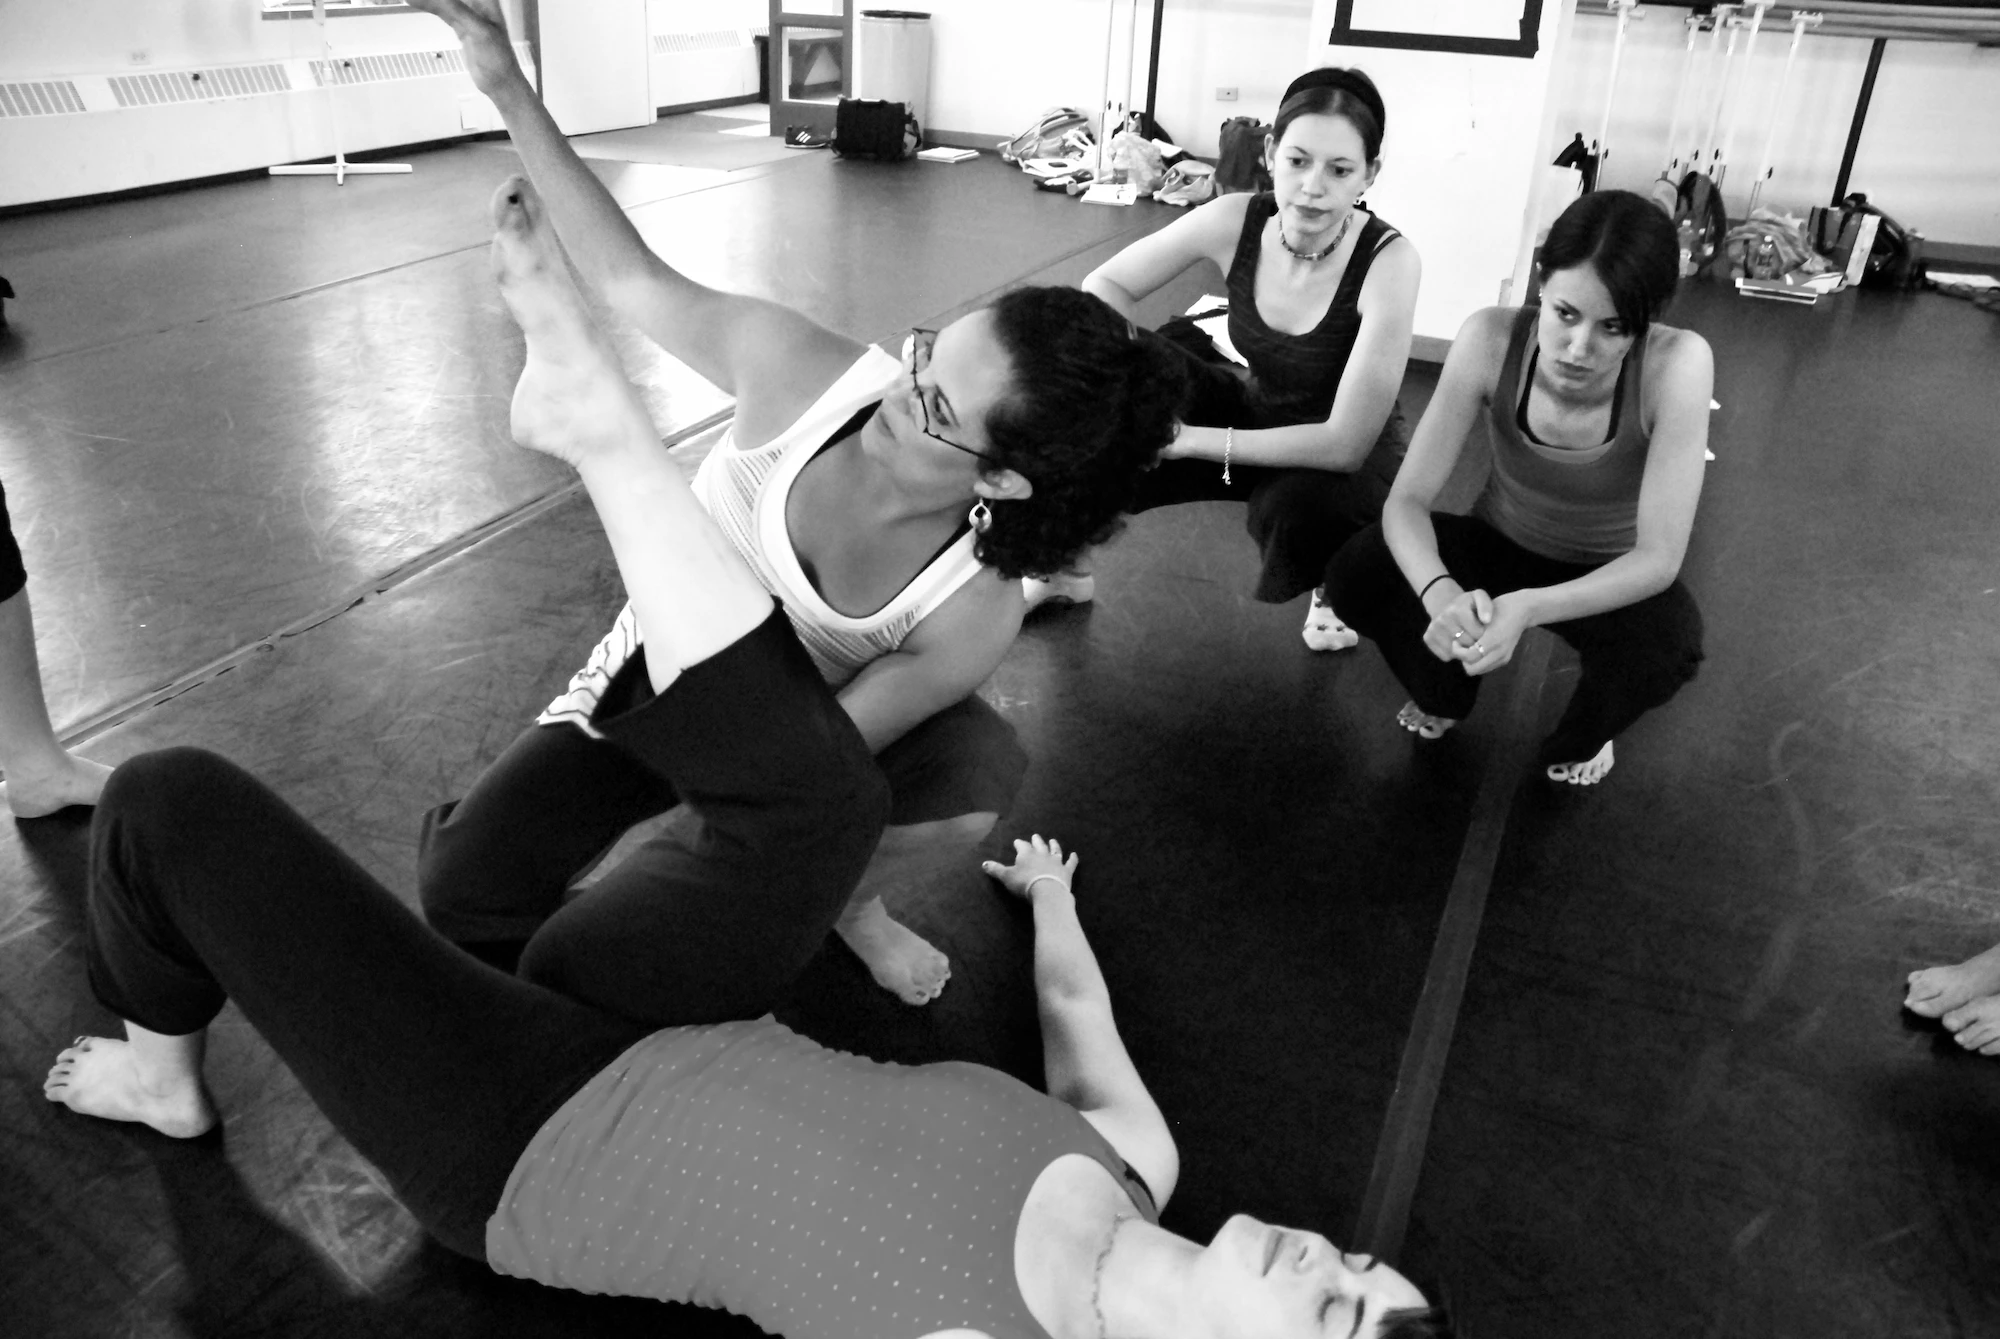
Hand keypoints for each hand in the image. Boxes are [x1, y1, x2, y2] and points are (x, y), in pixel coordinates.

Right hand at [404, 0, 519, 92]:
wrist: (500, 83)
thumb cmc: (497, 57)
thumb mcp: (478, 30)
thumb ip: (456, 9)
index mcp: (487, 0)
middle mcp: (478, 3)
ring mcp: (468, 14)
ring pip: (444, 0)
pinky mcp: (460, 26)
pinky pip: (441, 11)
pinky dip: (428, 6)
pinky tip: (413, 1)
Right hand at [983, 835, 1078, 900]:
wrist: (1047, 890)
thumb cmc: (1024, 883)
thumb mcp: (1006, 877)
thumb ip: (996, 870)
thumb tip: (983, 864)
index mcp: (1026, 854)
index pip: (1022, 846)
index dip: (1020, 844)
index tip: (1017, 841)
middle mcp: (1042, 854)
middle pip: (1039, 845)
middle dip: (1036, 841)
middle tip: (1036, 835)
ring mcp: (1056, 861)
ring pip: (1055, 850)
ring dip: (1054, 845)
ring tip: (1052, 840)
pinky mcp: (1066, 870)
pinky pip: (1071, 862)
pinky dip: (1073, 858)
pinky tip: (1074, 854)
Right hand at [1422, 587, 1488, 662]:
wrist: (1444, 605)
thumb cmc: (1467, 604)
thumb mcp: (1479, 597)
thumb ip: (1486, 606)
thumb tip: (1486, 620)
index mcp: (1457, 609)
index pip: (1477, 634)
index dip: (1481, 632)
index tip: (1479, 626)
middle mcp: (1442, 619)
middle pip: (1467, 644)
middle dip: (1473, 641)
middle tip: (1471, 632)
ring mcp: (1433, 629)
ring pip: (1456, 652)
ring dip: (1463, 649)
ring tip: (1463, 636)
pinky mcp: (1427, 638)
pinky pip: (1446, 656)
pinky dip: (1452, 653)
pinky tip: (1453, 641)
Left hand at [1454, 590, 1531, 675]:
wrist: (1521, 610)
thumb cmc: (1499, 608)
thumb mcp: (1482, 615)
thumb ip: (1471, 630)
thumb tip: (1456, 642)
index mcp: (1493, 639)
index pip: (1469, 656)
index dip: (1458, 651)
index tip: (1456, 640)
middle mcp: (1500, 652)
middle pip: (1472, 669)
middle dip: (1463, 659)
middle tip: (1461, 646)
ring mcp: (1504, 657)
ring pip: (1478, 670)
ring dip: (1471, 662)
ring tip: (1469, 648)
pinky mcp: (1505, 659)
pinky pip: (1485, 668)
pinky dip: (1478, 662)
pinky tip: (1478, 649)